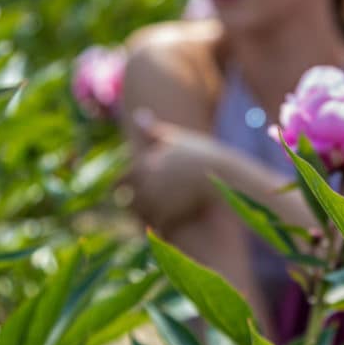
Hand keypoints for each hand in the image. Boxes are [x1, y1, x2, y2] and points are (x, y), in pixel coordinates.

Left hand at [128, 108, 230, 232]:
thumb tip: (138, 113)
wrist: (225, 175)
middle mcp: (143, 185)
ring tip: (154, 220)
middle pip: (127, 203)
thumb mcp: (177, 137)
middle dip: (133, 206)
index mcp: (141, 165)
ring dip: (144, 220)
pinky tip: (167, 230)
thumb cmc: (202, 154)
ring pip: (140, 218)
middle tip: (142, 210)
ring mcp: (155, 203)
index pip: (118, 183)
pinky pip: (155, 229)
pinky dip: (159, 231)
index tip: (126, 194)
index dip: (121, 189)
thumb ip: (153, 130)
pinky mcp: (167, 218)